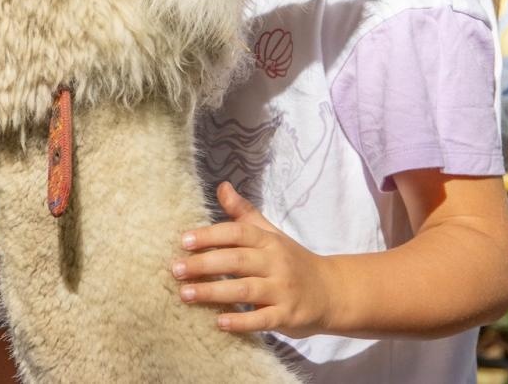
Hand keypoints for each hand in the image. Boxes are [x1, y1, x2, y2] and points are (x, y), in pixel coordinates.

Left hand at [171, 181, 331, 337]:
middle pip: (237, 261)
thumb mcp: (271, 234)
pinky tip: (219, 321)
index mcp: (269, 241)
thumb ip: (244, 214)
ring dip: (213, 292)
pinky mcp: (287, 316)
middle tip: (175, 269)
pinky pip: (261, 319)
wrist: (332, 291)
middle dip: (204, 264)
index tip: (183, 241)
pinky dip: (240, 320)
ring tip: (185, 294)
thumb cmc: (292, 261)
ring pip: (245, 290)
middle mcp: (276, 263)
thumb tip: (222, 186)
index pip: (237, 233)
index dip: (210, 236)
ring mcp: (282, 290)